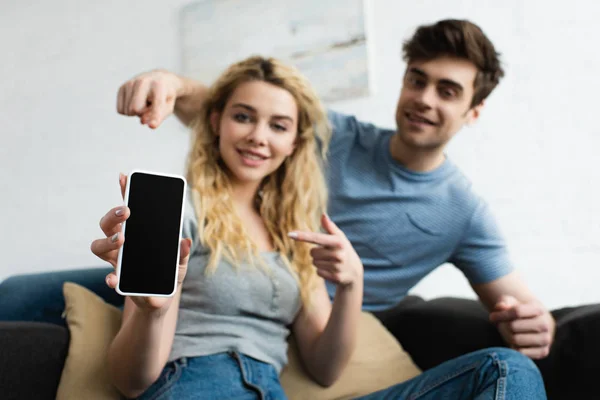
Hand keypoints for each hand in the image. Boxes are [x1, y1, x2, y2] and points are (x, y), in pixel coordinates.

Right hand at [90, 173, 191, 310]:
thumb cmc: (168, 276)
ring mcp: (117, 261)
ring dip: (107, 241)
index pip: (128, 208)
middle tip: (126, 212)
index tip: (124, 177)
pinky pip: (109, 276)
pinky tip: (115, 279)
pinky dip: (111, 277)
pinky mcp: (117, 279)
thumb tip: (185, 241)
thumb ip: (181, 252)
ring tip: (121, 241)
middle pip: (107, 224)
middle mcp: (122, 244)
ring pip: (98, 245)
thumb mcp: (179, 263)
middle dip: (113, 215)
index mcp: (138, 234)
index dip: (125, 192)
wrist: (160, 301)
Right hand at [117, 70, 181, 128]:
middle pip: (135, 109)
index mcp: (159, 85)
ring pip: (127, 111)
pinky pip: (120, 110)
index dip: (155, 116)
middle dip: (142, 114)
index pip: (156, 104)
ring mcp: (130, 83)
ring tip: (145, 101)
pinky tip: (136, 101)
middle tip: (150, 106)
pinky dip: (128, 111)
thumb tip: (142, 121)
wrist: (158, 79)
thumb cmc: (164, 96)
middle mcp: (143, 81)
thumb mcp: (168, 107)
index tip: (152, 126)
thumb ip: (159, 116)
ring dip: (137, 112)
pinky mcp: (122, 87)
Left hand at [288, 214, 362, 287]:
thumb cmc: (343, 249)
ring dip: (319, 262)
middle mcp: (338, 254)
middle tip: (328, 254)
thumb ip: (330, 227)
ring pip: (314, 263)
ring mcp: (337, 267)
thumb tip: (323, 215)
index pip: (317, 238)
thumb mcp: (339, 237)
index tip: (290, 234)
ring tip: (331, 262)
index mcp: (338, 242)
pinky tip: (331, 270)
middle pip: (312, 252)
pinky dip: (322, 271)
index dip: (303, 236)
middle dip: (317, 253)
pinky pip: (318, 272)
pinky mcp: (335, 277)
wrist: (355, 271)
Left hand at [489, 295, 554, 358]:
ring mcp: (546, 339)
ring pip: (515, 340)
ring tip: (507, 333)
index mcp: (538, 309)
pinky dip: (513, 347)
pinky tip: (514, 342)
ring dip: (506, 337)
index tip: (492, 317)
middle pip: (513, 326)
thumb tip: (500, 307)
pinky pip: (520, 352)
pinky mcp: (543, 352)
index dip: (501, 315)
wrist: (535, 325)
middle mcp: (545, 325)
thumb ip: (504, 302)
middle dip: (502, 325)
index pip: (516, 312)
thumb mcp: (511, 303)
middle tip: (500, 325)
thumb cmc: (519, 313)